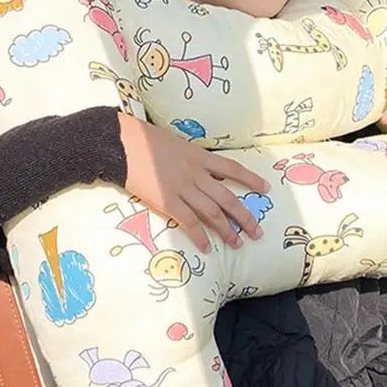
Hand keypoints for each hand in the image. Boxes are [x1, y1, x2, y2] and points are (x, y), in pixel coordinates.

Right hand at [119, 113, 268, 252]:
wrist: (121, 143)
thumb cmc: (144, 139)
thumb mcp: (175, 143)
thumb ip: (190, 158)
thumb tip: (201, 169)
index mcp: (199, 156)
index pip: (232, 168)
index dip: (250, 179)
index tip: (266, 189)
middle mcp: (195, 173)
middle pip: (227, 198)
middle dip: (245, 216)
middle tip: (257, 232)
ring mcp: (182, 188)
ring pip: (212, 213)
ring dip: (227, 230)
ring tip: (238, 243)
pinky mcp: (166, 201)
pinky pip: (188, 222)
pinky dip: (199, 236)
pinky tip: (207, 247)